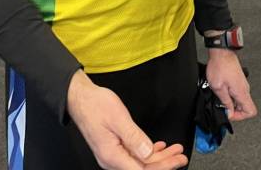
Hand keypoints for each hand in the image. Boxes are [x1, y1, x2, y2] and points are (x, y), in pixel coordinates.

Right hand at [66, 72, 187, 169]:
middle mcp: (111, 159)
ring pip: (139, 162)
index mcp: (111, 155)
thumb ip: (134, 137)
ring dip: (159, 158)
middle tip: (180, 156)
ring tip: (174, 151)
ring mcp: (112, 155)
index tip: (176, 160)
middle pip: (142, 169)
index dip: (162, 167)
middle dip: (164, 164)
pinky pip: (134, 155)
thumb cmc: (95, 105)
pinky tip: (158, 147)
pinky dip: (148, 152)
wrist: (80, 98)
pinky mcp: (114, 148)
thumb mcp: (118, 119)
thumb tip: (149, 153)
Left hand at [206, 48, 256, 121]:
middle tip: (222, 105)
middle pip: (245, 107)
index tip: (229, 113)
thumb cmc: (220, 66)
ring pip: (241, 100)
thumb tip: (229, 113)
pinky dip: (231, 95)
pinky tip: (223, 90)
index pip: (251, 111)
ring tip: (221, 96)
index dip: (239, 116)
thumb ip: (225, 102)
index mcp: (242, 92)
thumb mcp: (218, 88)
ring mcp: (243, 84)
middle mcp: (245, 89)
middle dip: (233, 110)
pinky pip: (238, 93)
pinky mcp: (239, 81)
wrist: (222, 52)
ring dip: (231, 102)